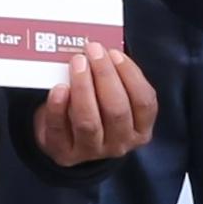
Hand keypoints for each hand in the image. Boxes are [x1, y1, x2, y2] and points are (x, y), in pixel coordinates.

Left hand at [31, 46, 161, 165]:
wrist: (64, 138)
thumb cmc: (93, 108)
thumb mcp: (110, 96)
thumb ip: (113, 78)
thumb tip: (103, 49)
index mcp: (140, 129)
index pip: (144, 103)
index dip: (131, 75)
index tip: (114, 53)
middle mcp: (120, 144)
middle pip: (117, 110)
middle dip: (105, 76)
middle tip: (93, 51)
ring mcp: (92, 152)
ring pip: (89, 121)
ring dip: (83, 88)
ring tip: (77, 63)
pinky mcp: (64, 154)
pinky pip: (60, 130)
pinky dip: (58, 107)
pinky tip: (58, 88)